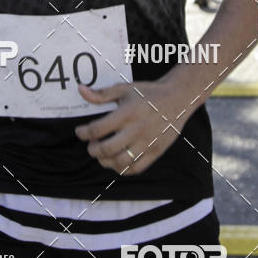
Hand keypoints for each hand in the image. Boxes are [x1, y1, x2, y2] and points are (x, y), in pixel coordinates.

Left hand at [74, 72, 201, 175]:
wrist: (177, 98)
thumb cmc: (147, 93)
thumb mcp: (124, 89)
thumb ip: (101, 94)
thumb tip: (80, 90)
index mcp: (127, 112)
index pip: (98, 129)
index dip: (84, 133)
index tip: (80, 132)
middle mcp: (137, 129)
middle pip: (107, 149)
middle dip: (93, 150)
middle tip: (91, 146)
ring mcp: (147, 142)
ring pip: (121, 162)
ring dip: (105, 162)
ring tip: (102, 155)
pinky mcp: (156, 152)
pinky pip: (136, 168)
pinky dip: (122, 169)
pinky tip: (117, 161)